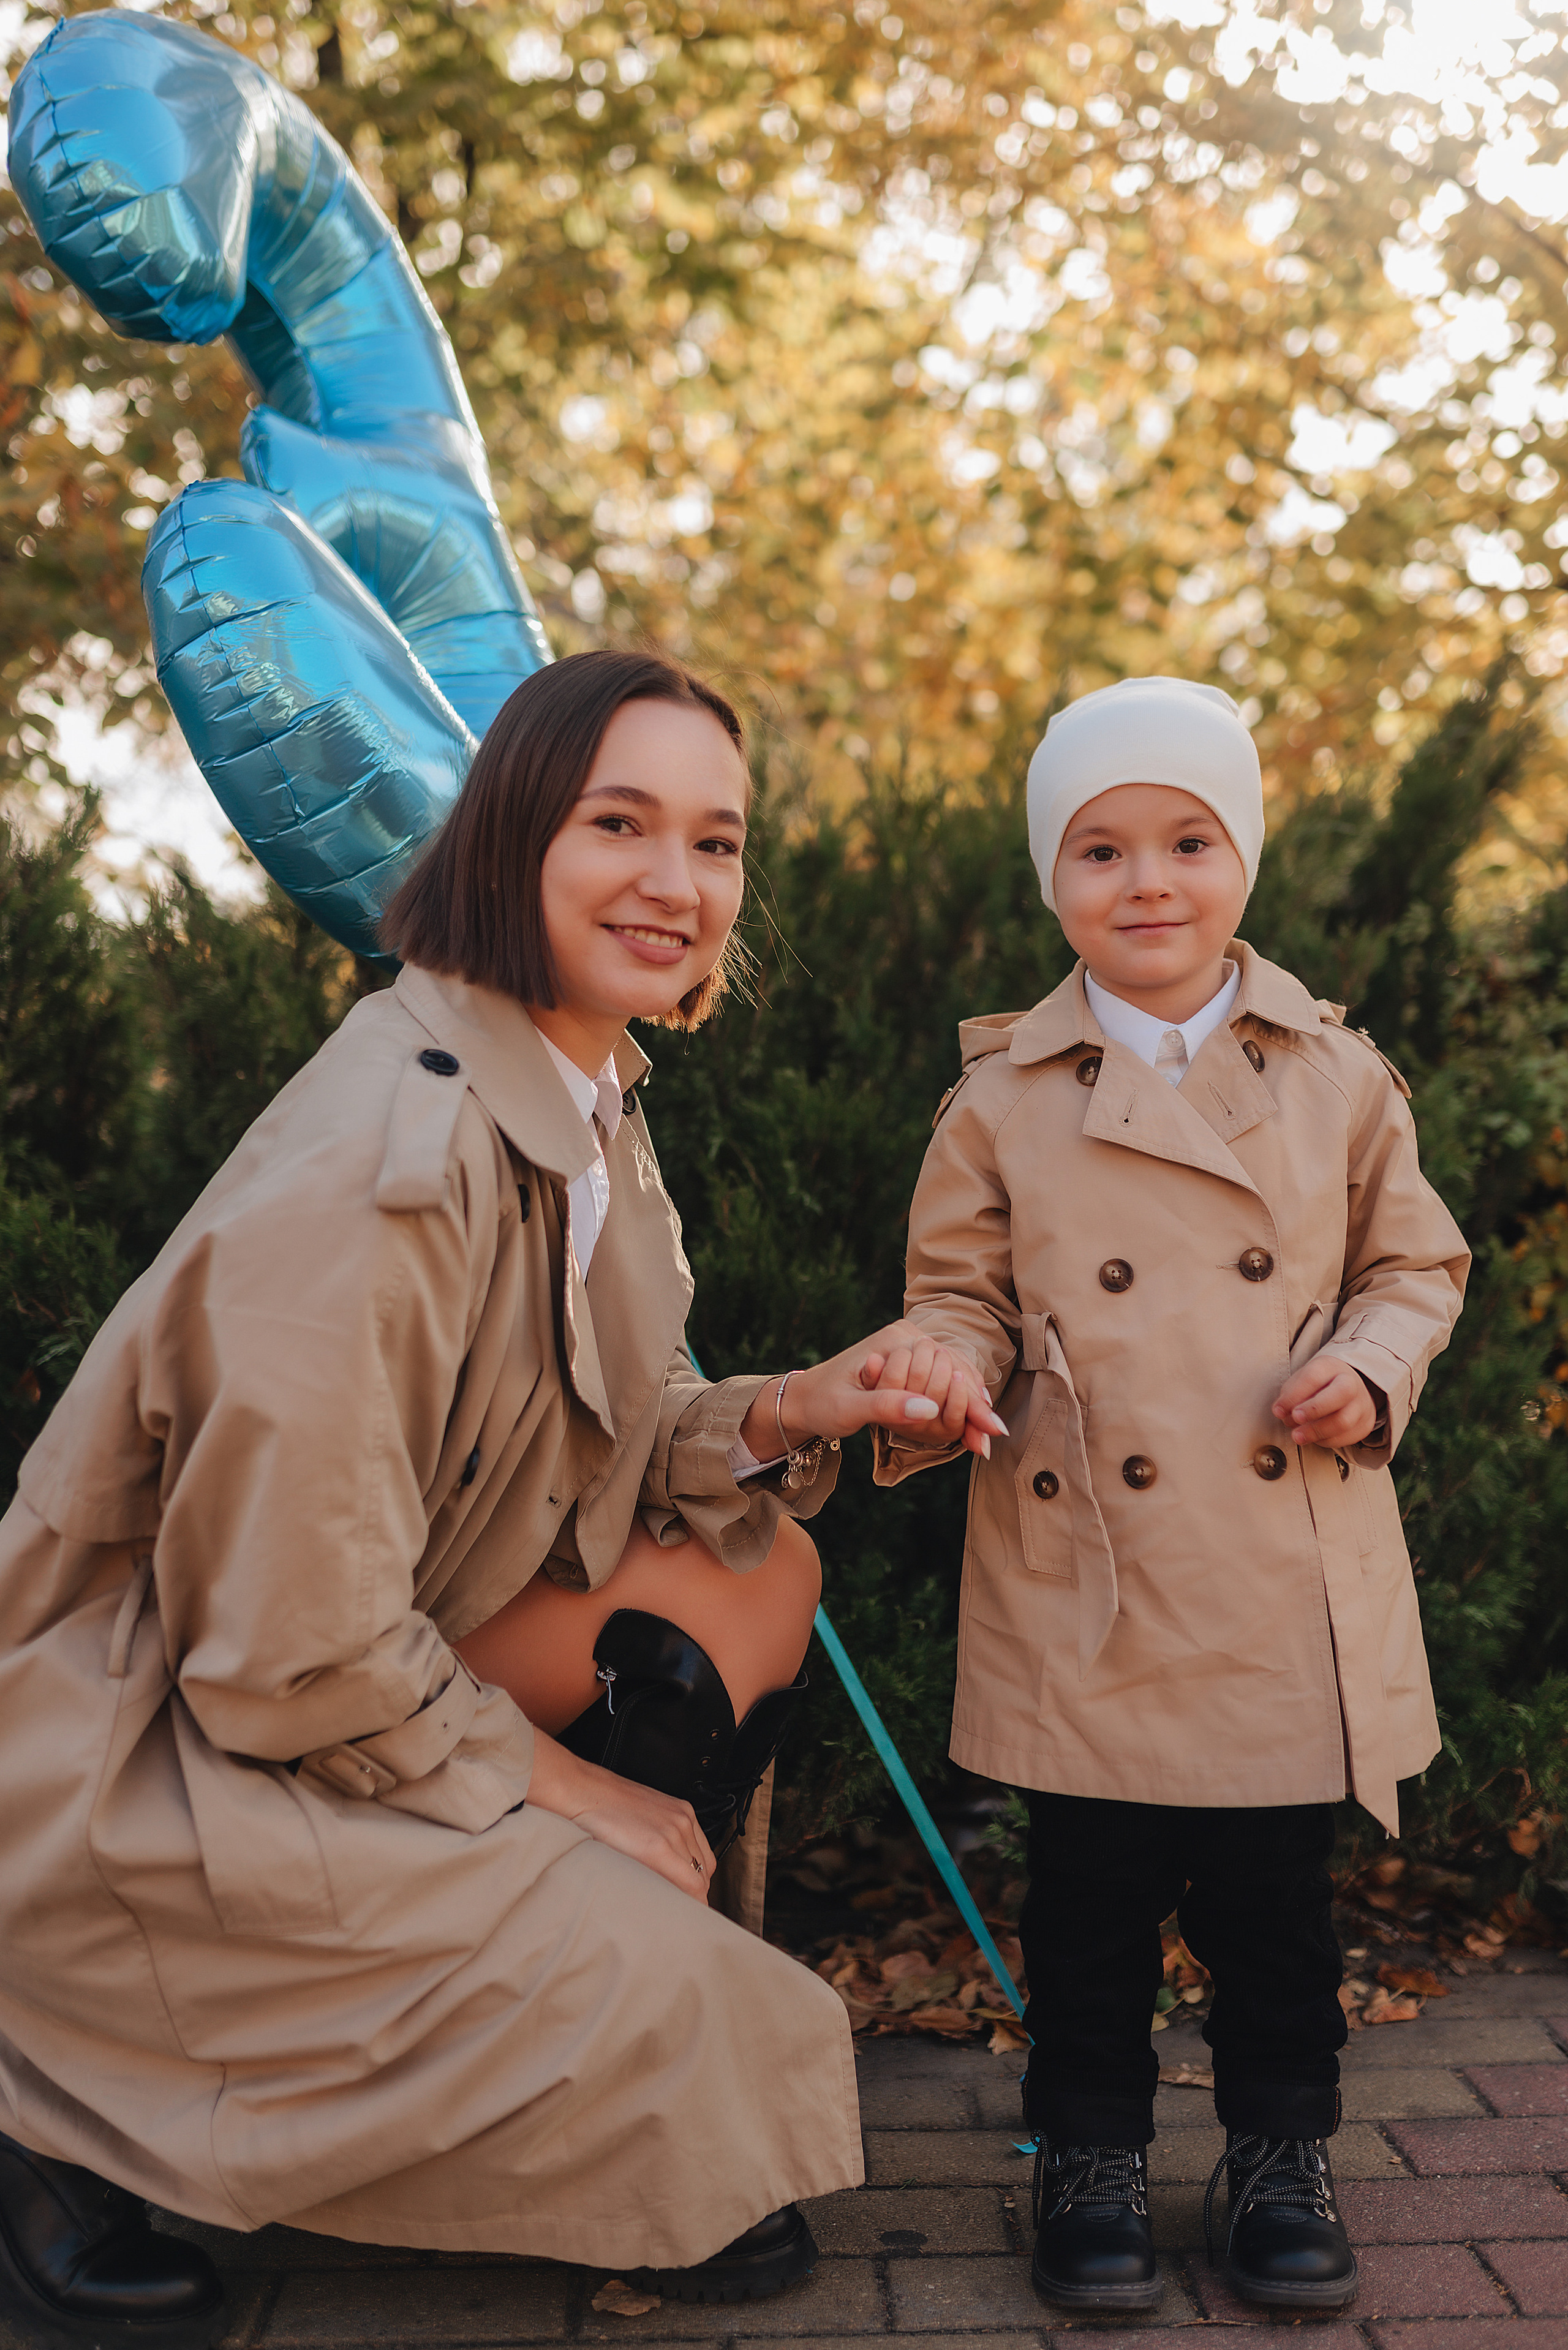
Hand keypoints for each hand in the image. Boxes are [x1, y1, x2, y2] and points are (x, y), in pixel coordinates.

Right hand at [525, 1731, 714, 1902]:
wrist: (580, 1791)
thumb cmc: (602, 1807)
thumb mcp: (641, 1820)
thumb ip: (658, 1841)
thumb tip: (665, 1876)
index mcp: (682, 1814)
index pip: (703, 1861)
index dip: (697, 1885)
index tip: (686, 1902)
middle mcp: (683, 1823)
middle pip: (704, 1873)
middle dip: (693, 1896)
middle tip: (676, 1913)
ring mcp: (673, 1834)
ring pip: (698, 1880)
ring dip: (687, 1900)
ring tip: (668, 1915)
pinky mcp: (657, 1847)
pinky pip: (687, 1883)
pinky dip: (683, 1900)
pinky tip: (668, 1911)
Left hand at [750, 1321, 1006, 1460]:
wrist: (803, 1398)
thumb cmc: (821, 1403)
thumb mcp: (848, 1408)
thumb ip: (887, 1406)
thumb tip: (928, 1408)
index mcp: (894, 1340)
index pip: (945, 1369)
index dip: (969, 1403)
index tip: (991, 1430)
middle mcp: (907, 1337)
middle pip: (956, 1371)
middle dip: (973, 1406)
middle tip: (990, 1440)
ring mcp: (910, 1348)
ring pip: (954, 1375)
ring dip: (969, 1405)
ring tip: (986, 1436)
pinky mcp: (909, 1362)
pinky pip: (942, 1379)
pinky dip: (956, 1401)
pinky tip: (971, 1422)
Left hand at [1272, 1353, 1377, 1449]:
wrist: (1350, 1391)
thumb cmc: (1320, 1385)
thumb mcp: (1302, 1381)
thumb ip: (1290, 1394)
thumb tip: (1281, 1411)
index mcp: (1331, 1367)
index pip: (1314, 1377)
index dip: (1294, 1395)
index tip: (1279, 1410)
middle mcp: (1351, 1383)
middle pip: (1340, 1394)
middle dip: (1314, 1409)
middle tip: (1294, 1418)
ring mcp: (1361, 1405)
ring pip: (1343, 1421)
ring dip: (1316, 1431)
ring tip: (1297, 1435)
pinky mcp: (1364, 1425)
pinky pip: (1344, 1437)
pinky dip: (1324, 1440)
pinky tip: (1313, 1437)